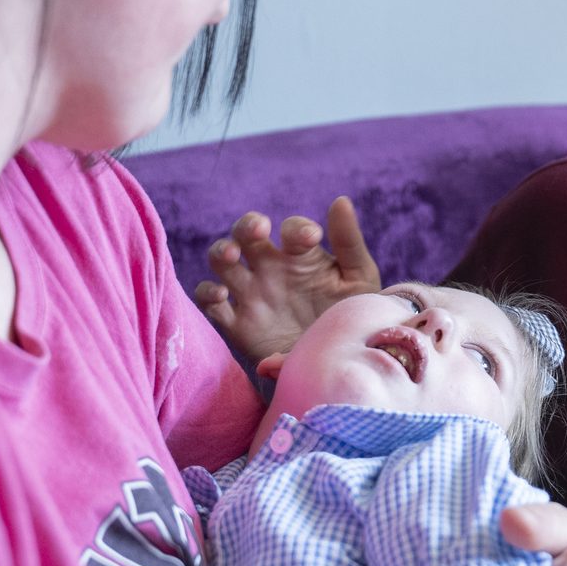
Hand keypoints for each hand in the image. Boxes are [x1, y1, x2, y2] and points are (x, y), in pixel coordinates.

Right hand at [194, 196, 381, 358]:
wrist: (335, 365)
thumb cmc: (350, 317)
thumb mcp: (358, 280)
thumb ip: (349, 242)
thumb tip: (340, 200)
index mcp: (301, 256)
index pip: (292, 230)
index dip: (297, 229)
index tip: (311, 238)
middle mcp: (271, 269)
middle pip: (246, 234)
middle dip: (247, 226)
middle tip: (259, 229)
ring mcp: (251, 294)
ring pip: (222, 261)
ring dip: (220, 251)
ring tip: (232, 255)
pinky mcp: (237, 324)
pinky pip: (211, 304)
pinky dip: (208, 294)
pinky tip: (221, 294)